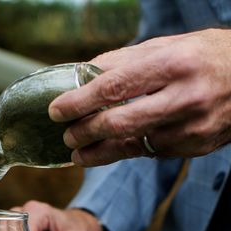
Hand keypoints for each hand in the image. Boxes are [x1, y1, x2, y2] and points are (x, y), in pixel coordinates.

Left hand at [48, 29, 230, 165]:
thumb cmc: (205, 57)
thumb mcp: (168, 46)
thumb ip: (123, 62)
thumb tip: (80, 76)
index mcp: (174, 64)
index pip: (114, 86)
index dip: (79, 102)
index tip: (57, 110)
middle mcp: (185, 97)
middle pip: (119, 123)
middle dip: (85, 132)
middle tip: (67, 135)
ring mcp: (192, 127)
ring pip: (132, 146)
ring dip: (98, 152)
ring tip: (79, 152)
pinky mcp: (196, 147)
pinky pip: (151, 152)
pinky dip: (128, 149)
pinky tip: (114, 146)